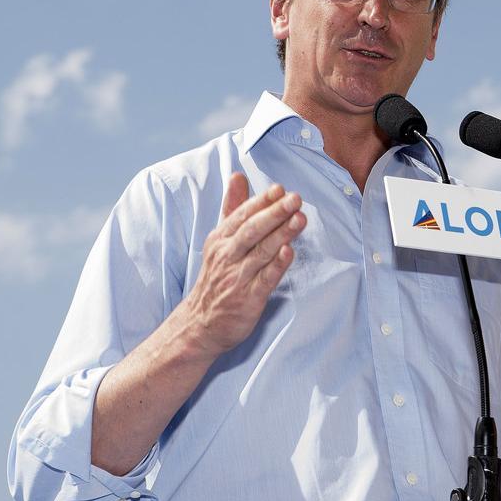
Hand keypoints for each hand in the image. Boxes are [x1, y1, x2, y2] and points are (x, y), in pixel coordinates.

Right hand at [181, 173, 304, 357]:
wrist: (200, 324)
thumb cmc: (217, 277)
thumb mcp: (219, 239)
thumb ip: (232, 208)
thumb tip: (238, 176)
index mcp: (221, 239)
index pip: (242, 215)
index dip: (261, 201)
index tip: (279, 188)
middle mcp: (228, 256)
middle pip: (252, 230)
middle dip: (274, 213)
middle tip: (294, 198)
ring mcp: (238, 277)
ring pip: (261, 252)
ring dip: (281, 234)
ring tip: (300, 218)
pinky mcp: (248, 299)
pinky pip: (264, 279)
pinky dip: (277, 266)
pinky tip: (289, 252)